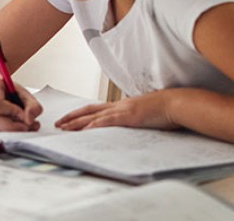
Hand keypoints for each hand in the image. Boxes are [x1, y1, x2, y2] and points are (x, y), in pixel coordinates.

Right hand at [0, 77, 41, 131]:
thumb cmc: (9, 91)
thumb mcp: (24, 93)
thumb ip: (33, 106)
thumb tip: (30, 120)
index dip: (12, 112)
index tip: (24, 114)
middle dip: (12, 125)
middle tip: (27, 126)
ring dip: (11, 130)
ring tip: (24, 126)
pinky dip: (7, 131)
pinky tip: (16, 127)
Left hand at [56, 92, 177, 131]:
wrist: (175, 103)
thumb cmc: (164, 109)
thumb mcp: (145, 115)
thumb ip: (135, 119)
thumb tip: (131, 126)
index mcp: (122, 106)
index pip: (96, 109)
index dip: (81, 113)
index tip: (69, 119)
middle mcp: (118, 106)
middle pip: (88, 110)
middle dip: (71, 117)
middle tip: (58, 124)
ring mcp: (122, 110)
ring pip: (93, 116)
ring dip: (77, 123)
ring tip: (63, 128)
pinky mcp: (128, 117)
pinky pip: (107, 122)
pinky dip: (94, 126)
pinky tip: (84, 130)